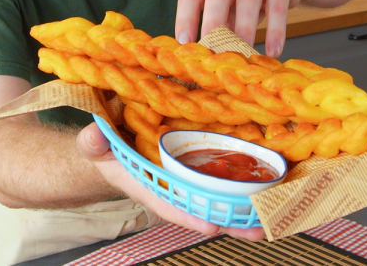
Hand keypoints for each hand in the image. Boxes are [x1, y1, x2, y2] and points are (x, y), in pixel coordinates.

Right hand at [77, 123, 266, 240]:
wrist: (115, 141)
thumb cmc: (106, 148)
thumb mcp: (94, 144)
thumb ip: (93, 142)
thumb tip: (93, 136)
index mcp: (148, 185)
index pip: (169, 204)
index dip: (188, 216)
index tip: (210, 227)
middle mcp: (172, 186)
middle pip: (202, 208)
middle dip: (229, 221)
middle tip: (259, 230)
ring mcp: (187, 177)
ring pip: (218, 195)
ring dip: (243, 207)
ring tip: (273, 216)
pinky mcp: (198, 164)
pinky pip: (222, 175)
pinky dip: (244, 180)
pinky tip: (270, 185)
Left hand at [174, 0, 301, 56]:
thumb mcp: (226, 6)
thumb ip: (216, 25)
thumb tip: (206, 58)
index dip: (185, 19)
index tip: (185, 43)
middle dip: (213, 23)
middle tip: (213, 49)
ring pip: (248, 0)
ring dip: (245, 30)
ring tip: (244, 54)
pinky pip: (277, 7)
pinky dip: (275, 32)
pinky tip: (273, 51)